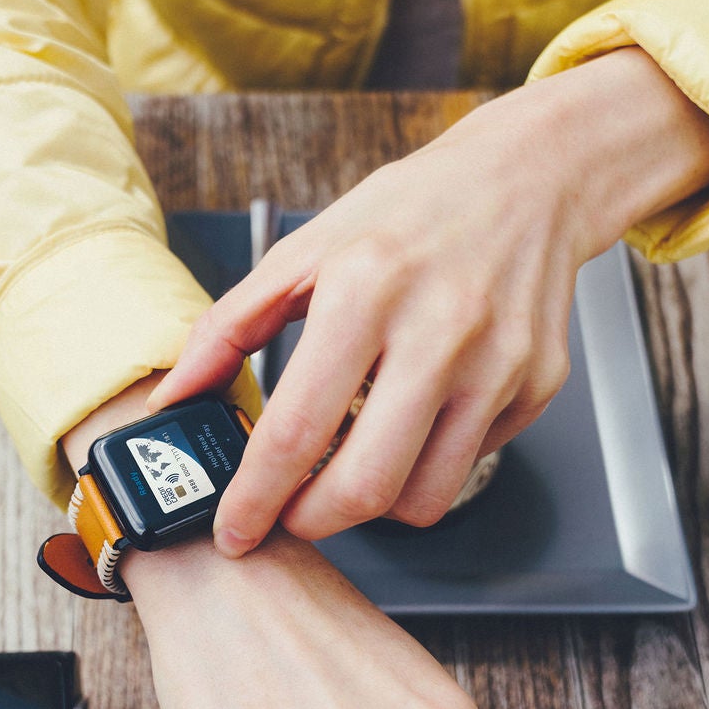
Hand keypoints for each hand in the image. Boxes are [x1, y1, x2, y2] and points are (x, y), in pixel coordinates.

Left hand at [150, 48, 708, 554]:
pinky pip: (467, 465)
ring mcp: (497, 365)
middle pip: (365, 487)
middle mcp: (440, 332)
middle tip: (289, 512)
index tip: (234, 530)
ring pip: (423, 499)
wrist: (528, 178)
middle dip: (311, 521)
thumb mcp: (306, 249)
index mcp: (367, 291)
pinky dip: (428, 464)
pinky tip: (412, 421)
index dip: (257, 498)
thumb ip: (229, 326)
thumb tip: (174, 396)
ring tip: (350, 463)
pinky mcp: (535, 386)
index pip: (298, 429)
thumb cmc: (411, 213)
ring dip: (371, 505)